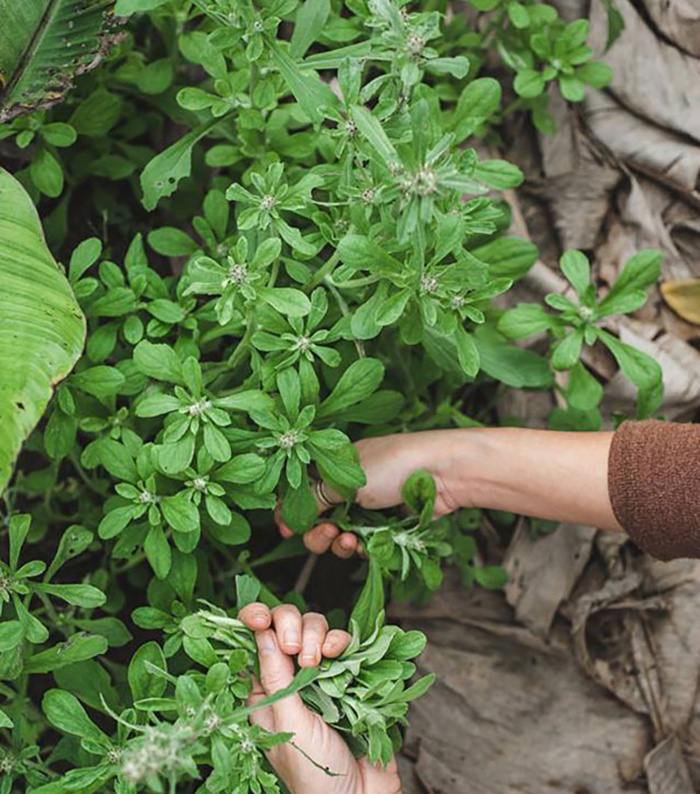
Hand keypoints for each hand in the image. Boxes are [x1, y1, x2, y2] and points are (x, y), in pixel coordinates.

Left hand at [239, 603, 402, 793]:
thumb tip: (261, 632)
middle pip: (286, 627)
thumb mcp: (287, 723)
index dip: (255, 622)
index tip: (260, 619)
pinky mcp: (349, 675)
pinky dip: (341, 641)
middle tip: (298, 650)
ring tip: (320, 660)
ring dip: (317, 634)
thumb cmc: (314, 773)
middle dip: (291, 626)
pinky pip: (343, 643)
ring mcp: (321, 675)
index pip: (253, 643)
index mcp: (264, 692)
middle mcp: (291, 678)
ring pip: (315, 629)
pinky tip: (340, 653)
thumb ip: (275, 677)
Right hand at [277, 431, 465, 556]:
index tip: (287, 529)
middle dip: (316, 532)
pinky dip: (361, 548)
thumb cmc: (393, 465)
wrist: (443, 473)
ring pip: (341, 534)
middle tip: (324, 535)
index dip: (293, 512)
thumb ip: (313, 498)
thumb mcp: (344, 480)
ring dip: (338, 543)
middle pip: (320, 518)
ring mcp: (370, 506)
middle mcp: (351, 485)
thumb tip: (285, 515)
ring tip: (347, 541)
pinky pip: (365, 543)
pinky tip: (364, 546)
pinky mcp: (389, 524)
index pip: (304, 491)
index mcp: (336, 465)